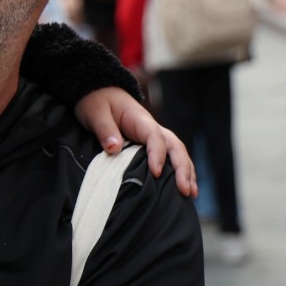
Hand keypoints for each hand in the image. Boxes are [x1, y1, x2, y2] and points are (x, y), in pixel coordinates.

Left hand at [73, 87, 197, 196]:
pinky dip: (179, 171)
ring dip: (186, 171)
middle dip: (182, 168)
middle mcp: (151, 128)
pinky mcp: (149, 144)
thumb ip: (105, 129)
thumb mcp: (95, 112)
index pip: (155, 137)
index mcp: (140, 119)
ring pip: (177, 152)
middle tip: (185, 190)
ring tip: (191, 194)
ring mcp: (154, 136)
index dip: (158, 155)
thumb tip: (114, 148)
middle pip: (174, 146)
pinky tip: (183, 187)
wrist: (98, 92)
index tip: (156, 173)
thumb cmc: (97, 102)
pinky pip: (169, 157)